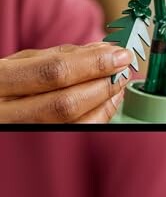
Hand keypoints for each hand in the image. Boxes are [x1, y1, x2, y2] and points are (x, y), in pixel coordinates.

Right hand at [0, 44, 133, 122]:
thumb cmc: (6, 83)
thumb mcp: (21, 62)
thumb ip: (61, 56)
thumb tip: (103, 51)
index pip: (54, 73)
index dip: (93, 64)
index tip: (118, 55)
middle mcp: (7, 113)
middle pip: (67, 103)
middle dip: (103, 83)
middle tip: (123, 68)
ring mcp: (24, 133)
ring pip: (75, 124)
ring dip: (105, 101)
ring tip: (117, 83)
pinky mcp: (42, 145)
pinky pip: (78, 134)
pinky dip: (99, 116)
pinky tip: (108, 101)